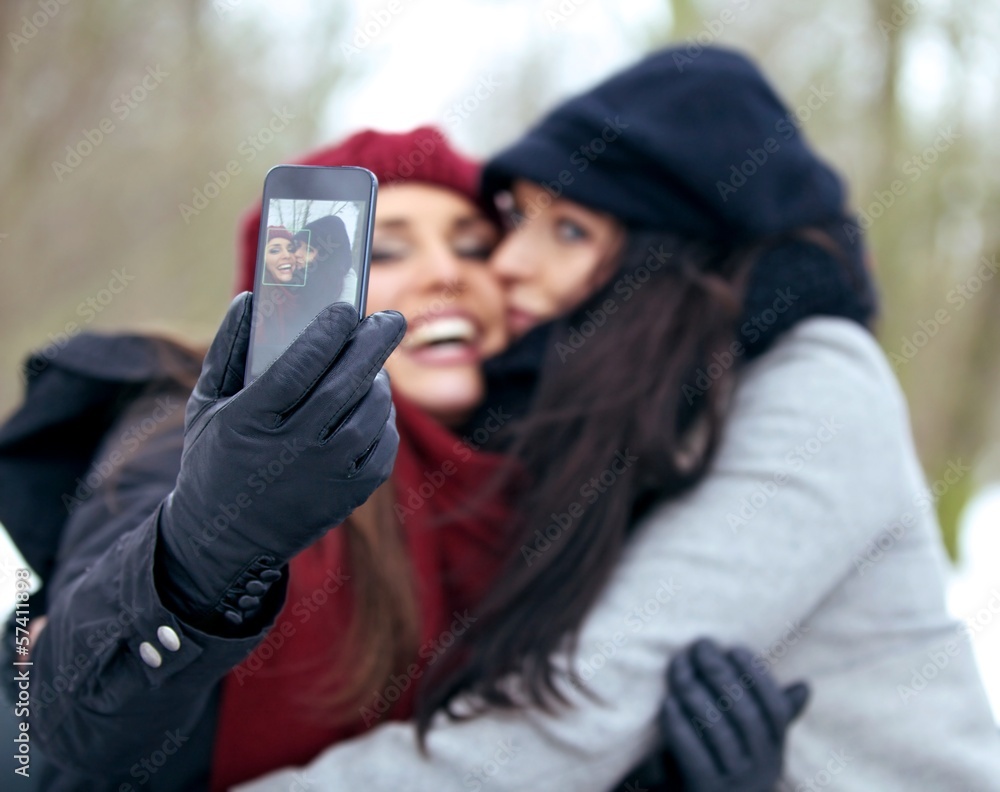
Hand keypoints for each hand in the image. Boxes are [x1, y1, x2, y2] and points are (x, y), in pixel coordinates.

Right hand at [156, 293, 404, 627]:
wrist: (224, 540)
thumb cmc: (215, 459)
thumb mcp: (206, 405)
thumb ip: (227, 351)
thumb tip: (249, 299)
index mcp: (248, 423)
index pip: (297, 368)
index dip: (325, 334)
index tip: (344, 309)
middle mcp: (289, 451)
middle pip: (343, 388)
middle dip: (372, 346)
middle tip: (390, 321)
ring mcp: (322, 477)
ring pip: (368, 416)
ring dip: (380, 383)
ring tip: (375, 366)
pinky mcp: (347, 497)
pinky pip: (381, 449)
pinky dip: (384, 422)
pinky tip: (374, 405)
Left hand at [661, 638, 808, 791]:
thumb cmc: (727, 763)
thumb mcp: (753, 742)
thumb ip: (772, 715)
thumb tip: (805, 687)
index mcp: (775, 750)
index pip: (775, 709)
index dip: (757, 676)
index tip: (735, 648)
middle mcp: (761, 768)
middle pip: (745, 716)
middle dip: (721, 675)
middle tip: (701, 646)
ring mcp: (734, 782)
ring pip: (718, 732)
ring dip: (696, 694)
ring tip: (679, 666)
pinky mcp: (705, 790)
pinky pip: (694, 756)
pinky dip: (680, 727)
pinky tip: (668, 703)